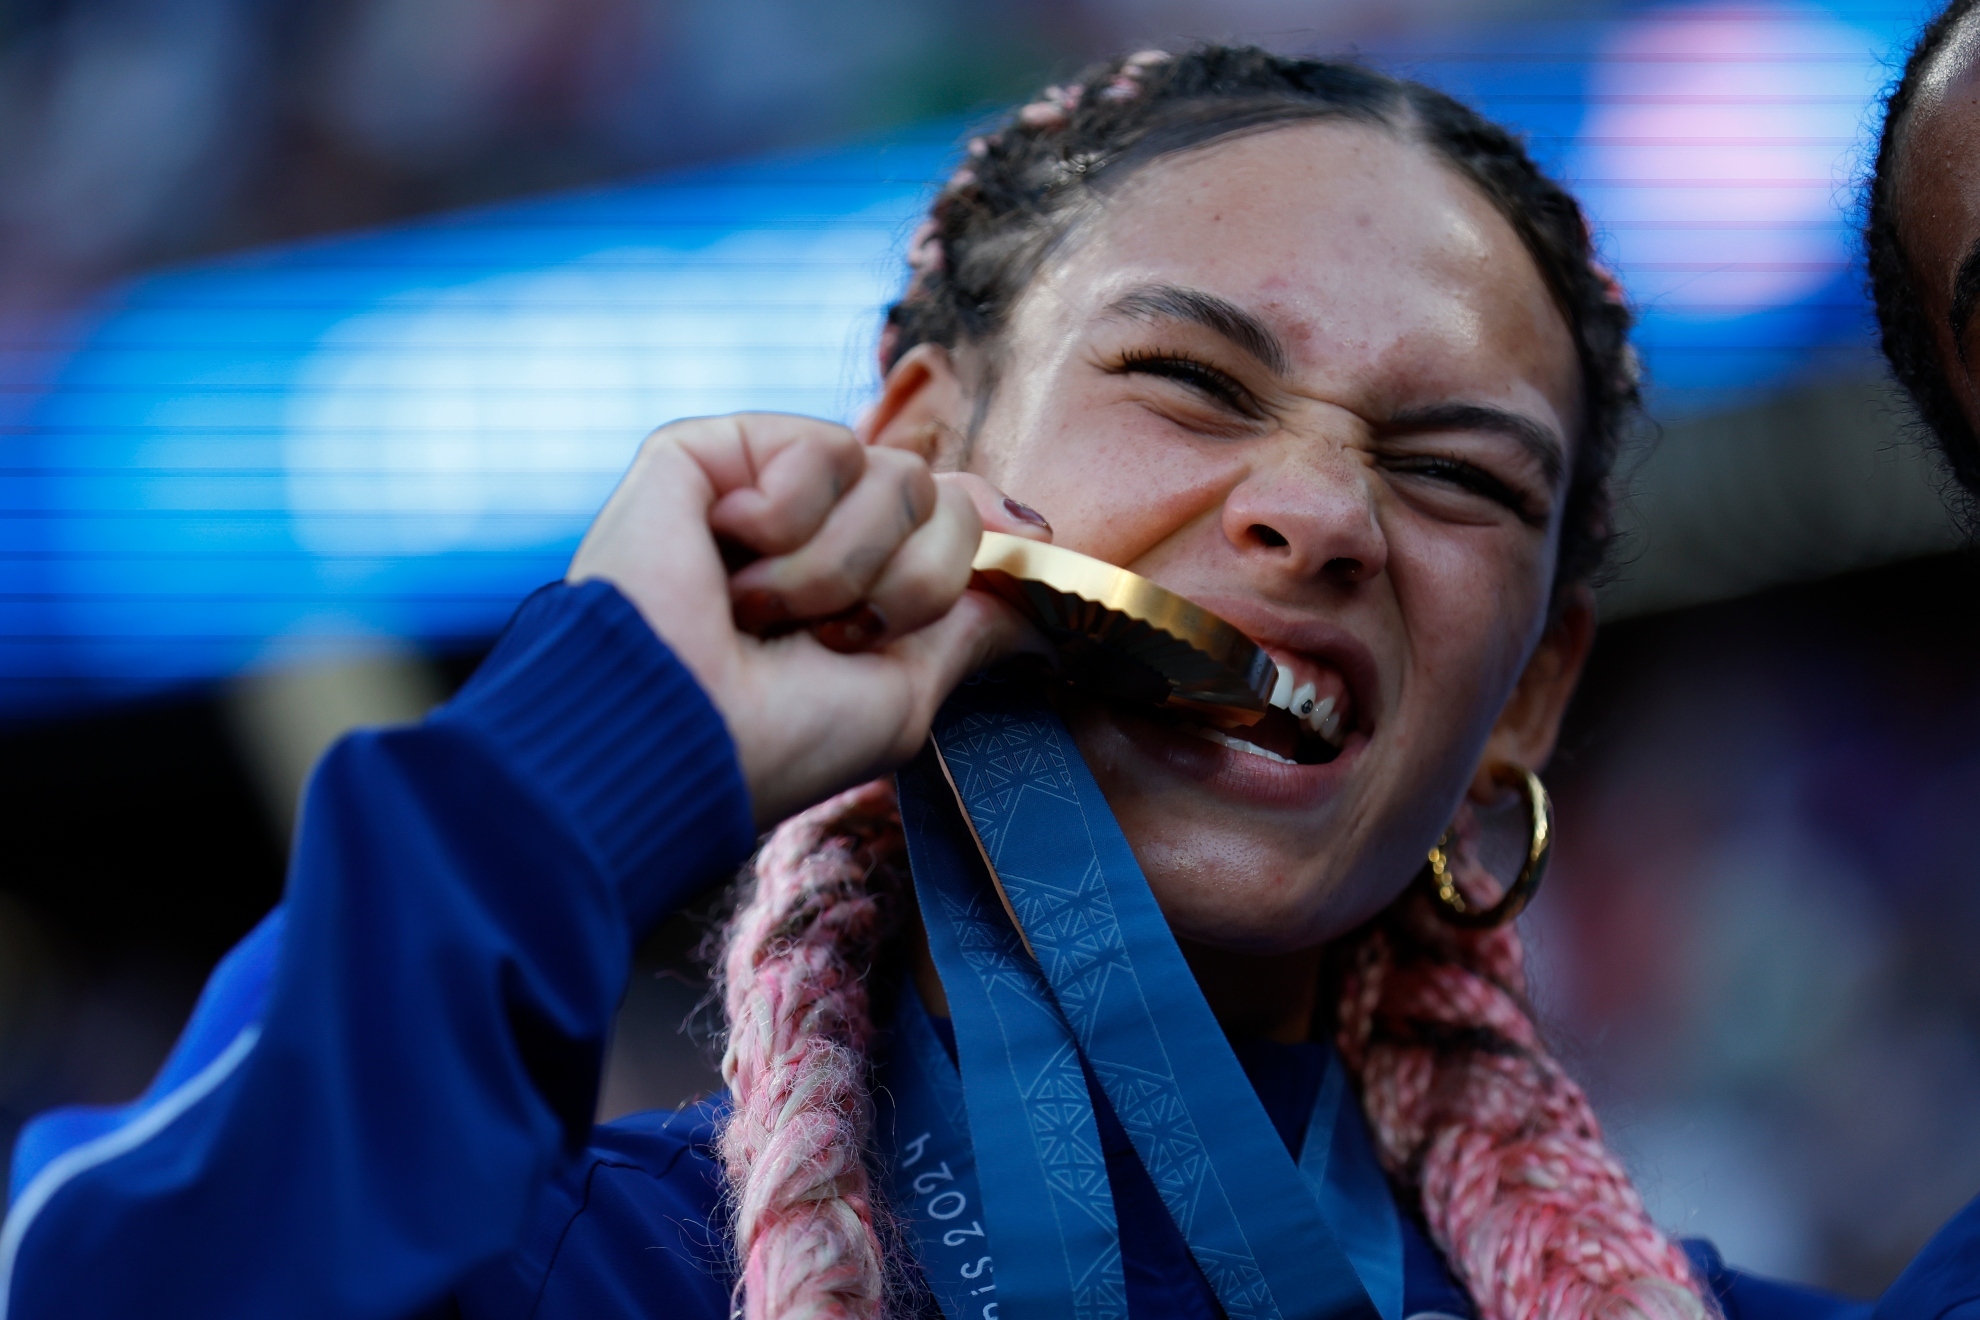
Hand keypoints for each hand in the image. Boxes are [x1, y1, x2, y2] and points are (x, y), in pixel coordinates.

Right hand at [567, 413, 1051, 827]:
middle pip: (936, 496)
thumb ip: (969, 620)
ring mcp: (758, 486)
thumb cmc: (778, 739)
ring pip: (892, 473)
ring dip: (838, 568)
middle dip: (902, 583)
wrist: (678, 735)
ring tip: (761, 613)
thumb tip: (1042, 573)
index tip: (953, 591)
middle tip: (825, 637)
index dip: (968, 546)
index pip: (949, 518)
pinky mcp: (707, 452)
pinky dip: (788, 522)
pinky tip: (728, 564)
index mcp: (850, 585)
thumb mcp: (904, 692)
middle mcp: (807, 530)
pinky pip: (823, 446)